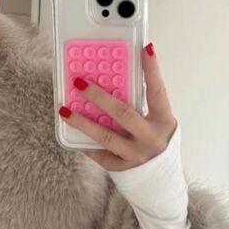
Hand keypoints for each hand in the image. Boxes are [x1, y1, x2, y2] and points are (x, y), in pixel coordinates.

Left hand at [58, 41, 177, 171]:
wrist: (161, 180)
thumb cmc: (156, 141)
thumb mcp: (158, 123)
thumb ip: (142, 106)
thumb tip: (114, 80)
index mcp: (164, 122)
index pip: (157, 92)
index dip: (152, 70)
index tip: (146, 48)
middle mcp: (151, 139)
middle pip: (123, 114)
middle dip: (99, 96)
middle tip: (79, 82)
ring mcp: (136, 156)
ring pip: (106, 137)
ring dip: (83, 122)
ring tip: (64, 110)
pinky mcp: (123, 169)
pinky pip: (100, 154)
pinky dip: (85, 143)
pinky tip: (71, 132)